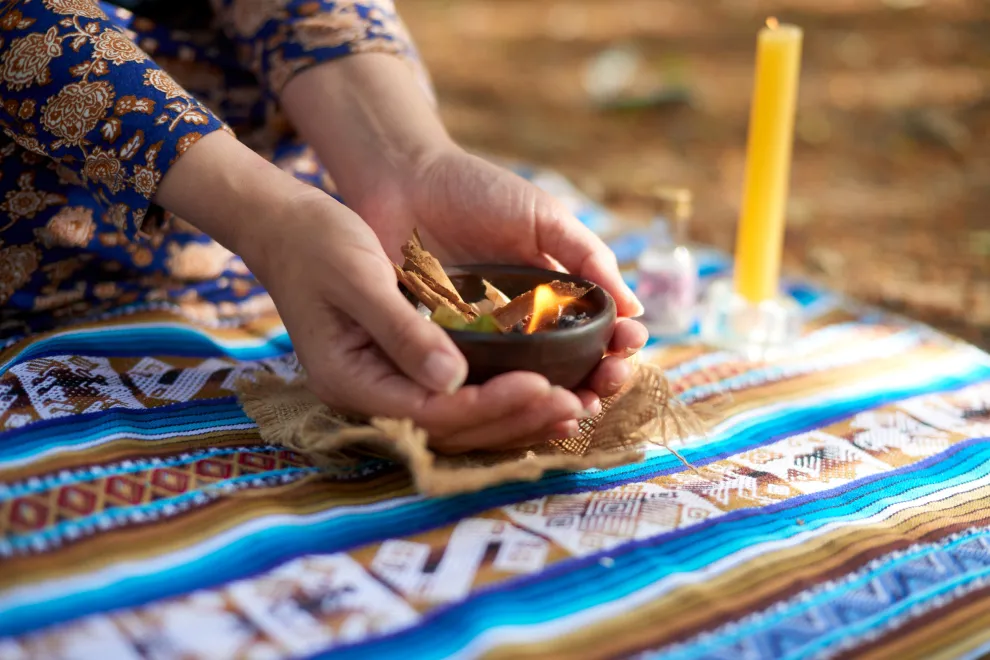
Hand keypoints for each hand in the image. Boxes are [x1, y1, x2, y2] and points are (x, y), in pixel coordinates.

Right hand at [155, 133, 598, 452]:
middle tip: (574, 406)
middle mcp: (373, 394)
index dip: (491, 404)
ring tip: (573, 407)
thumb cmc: (319, 245)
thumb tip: (454, 379)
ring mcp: (390, 384)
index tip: (543, 387)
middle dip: (516, 419)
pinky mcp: (408, 367)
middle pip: (454, 426)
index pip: (432, 411)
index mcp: (351, 380)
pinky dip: (503, 394)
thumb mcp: (358, 279)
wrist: (291, 229)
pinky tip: (545, 387)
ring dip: (518, 416)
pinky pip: (460, 394)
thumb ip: (403, 331)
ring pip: (462, 417)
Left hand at [354, 147, 648, 408]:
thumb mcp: (543, 217)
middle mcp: (524, 326)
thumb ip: (587, 257)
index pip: (598, 333)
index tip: (628, 347)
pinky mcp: (443, 350)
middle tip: (606, 382)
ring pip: (526, 386)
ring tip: (576, 407)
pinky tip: (516, 405)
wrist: (402, 181)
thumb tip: (636, 307)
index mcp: (554, 296)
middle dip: (597, 381)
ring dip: (556, 401)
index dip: (618, 346)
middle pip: (572, 369)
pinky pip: (473, 383)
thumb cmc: (477, 192)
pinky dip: (496, 400)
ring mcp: (485, 342)